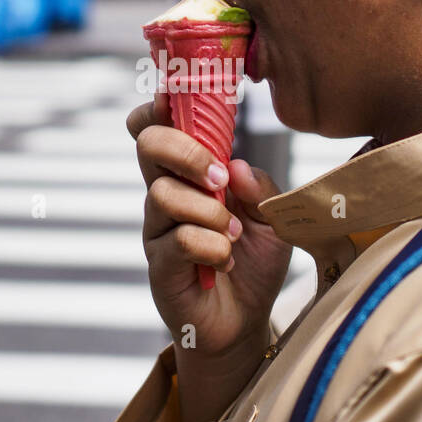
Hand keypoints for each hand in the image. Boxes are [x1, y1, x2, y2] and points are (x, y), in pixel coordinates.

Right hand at [128, 92, 292, 358]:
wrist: (244, 322)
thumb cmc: (254, 263)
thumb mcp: (272, 217)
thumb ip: (257, 185)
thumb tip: (236, 164)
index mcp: (188, 175)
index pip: (156, 130)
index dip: (157, 109)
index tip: (170, 98)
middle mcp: (165, 196)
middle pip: (148, 147)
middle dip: (186, 152)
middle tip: (219, 177)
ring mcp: (157, 230)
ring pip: (163, 195)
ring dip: (209, 212)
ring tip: (234, 235)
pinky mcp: (159, 266)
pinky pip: (178, 240)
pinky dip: (212, 247)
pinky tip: (225, 259)